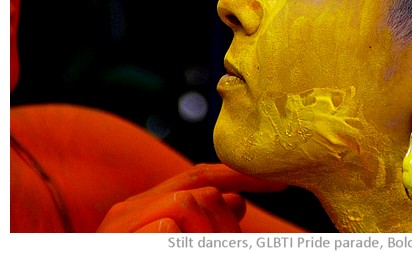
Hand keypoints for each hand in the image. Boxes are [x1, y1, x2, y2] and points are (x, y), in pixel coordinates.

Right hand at [97, 163, 287, 232]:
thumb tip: (235, 199)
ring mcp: (121, 223)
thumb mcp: (190, 241)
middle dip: (223, 221)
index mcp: (149, 205)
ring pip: (188, 203)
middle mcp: (130, 209)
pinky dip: (182, 241)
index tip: (281, 183)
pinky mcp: (118, 237)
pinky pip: (168, 223)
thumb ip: (208, 222)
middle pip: (201, 189)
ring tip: (200, 248)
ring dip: (207, 234)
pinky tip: (172, 245)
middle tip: (226, 243)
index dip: (242, 177)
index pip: (202, 177)